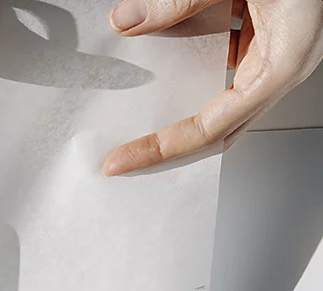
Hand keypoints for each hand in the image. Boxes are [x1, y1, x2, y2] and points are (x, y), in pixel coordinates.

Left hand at [103, 0, 322, 175]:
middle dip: (167, 147)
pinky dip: (187, 68)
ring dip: (176, 110)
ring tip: (134, 124)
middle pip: (218, 129)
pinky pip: (220, 63)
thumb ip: (179, 0)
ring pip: (218, 100)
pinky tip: (159, 71)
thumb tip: (127, 20)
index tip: (126, 159)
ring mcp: (273, 52)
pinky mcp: (264, 36)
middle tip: (122, 159)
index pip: (212, 127)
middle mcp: (280, 65)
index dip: (165, 147)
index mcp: (283, 62)